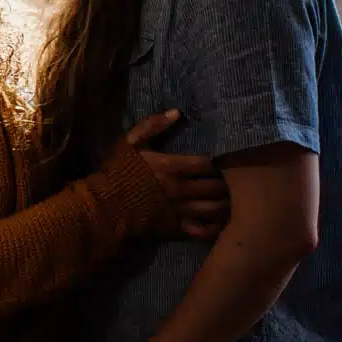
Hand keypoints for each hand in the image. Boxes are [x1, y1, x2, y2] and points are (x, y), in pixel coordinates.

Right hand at [122, 110, 226, 239]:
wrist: (106, 205)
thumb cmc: (120, 172)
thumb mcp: (130, 143)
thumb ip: (152, 125)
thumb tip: (177, 112)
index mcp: (171, 166)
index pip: (208, 163)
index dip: (220, 162)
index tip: (225, 160)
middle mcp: (180, 189)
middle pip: (216, 186)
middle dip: (228, 183)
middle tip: (235, 180)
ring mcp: (180, 210)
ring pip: (215, 208)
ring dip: (227, 203)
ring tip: (233, 198)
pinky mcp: (177, 227)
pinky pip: (205, 229)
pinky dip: (217, 226)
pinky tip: (222, 221)